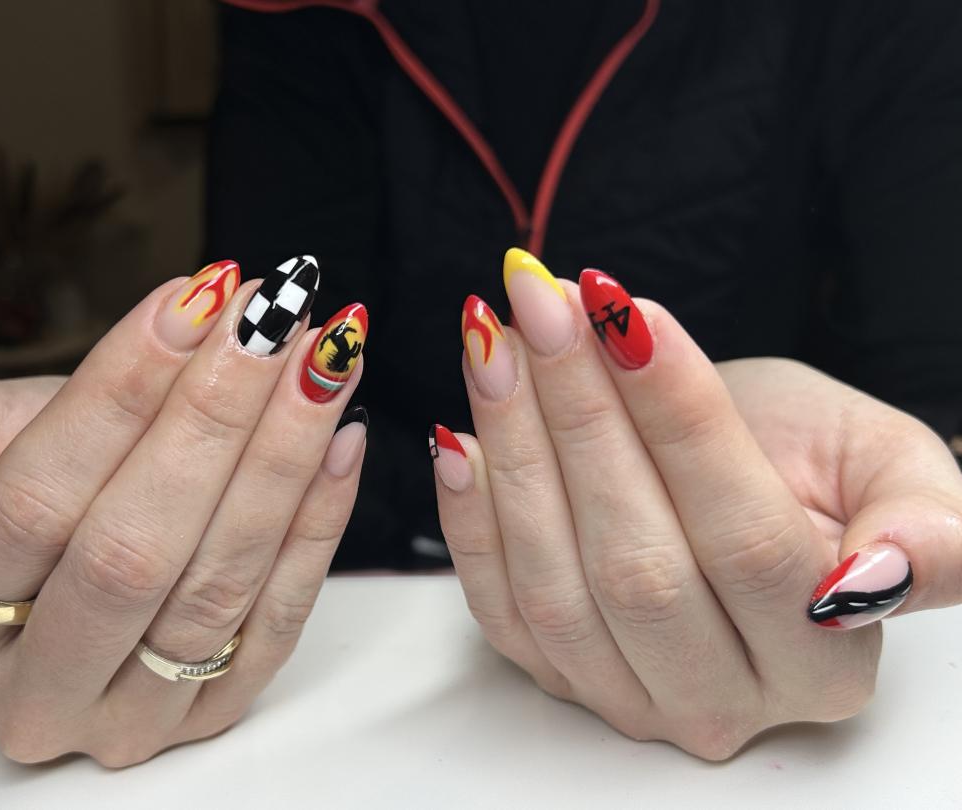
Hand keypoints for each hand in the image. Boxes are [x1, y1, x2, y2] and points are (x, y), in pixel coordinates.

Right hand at [0, 258, 368, 765]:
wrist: (68, 542)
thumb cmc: (8, 480)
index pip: (35, 503)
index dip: (120, 395)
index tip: (192, 300)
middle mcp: (36, 692)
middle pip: (133, 550)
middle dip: (213, 419)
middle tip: (273, 318)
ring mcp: (133, 714)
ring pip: (217, 583)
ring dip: (283, 459)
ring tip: (321, 359)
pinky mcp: (215, 709)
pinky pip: (279, 618)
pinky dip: (319, 523)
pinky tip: (342, 435)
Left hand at [434, 249, 960, 759]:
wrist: (734, 487)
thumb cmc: (812, 468)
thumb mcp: (889, 467)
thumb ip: (926, 529)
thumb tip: (878, 574)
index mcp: (823, 656)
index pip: (748, 541)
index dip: (683, 420)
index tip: (629, 312)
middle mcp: (722, 698)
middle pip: (639, 566)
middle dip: (582, 418)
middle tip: (543, 306)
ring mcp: (627, 695)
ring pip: (557, 585)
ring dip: (517, 449)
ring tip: (495, 338)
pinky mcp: (555, 674)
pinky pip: (499, 608)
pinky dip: (469, 520)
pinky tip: (458, 434)